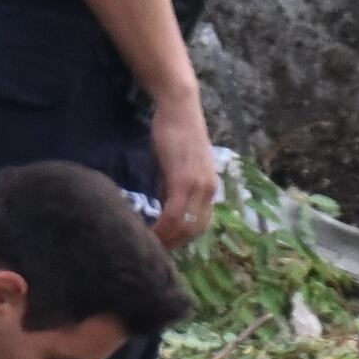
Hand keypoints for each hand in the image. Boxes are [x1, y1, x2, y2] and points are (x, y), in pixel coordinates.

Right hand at [147, 97, 218, 251]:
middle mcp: (209, 190)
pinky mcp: (184, 180)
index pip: (200, 225)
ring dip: (166, 239)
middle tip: (153, 250)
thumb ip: (173, 189)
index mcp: (210, 188)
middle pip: (194, 231)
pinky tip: (149, 231)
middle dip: (173, 244)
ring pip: (185, 226)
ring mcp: (198, 186)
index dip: (182, 240)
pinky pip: (174, 213)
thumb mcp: (177, 168)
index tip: (164, 246)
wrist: (179, 108)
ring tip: (149, 244)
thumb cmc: (176, 134)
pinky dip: (162, 227)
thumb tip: (164, 211)